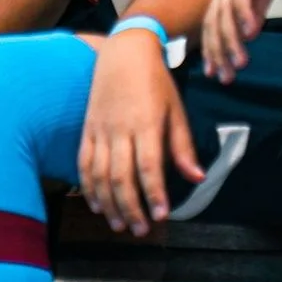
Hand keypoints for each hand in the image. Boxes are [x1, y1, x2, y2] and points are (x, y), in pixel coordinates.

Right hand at [78, 30, 202, 236]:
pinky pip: (84, 162)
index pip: (149, 165)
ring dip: (110, 203)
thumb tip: (197, 177)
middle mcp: (121, 128)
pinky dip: (88, 186)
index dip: (154, 193)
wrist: (124, 51)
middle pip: (122, 176)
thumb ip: (182, 146)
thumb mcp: (176, 109)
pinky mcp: (88, 128)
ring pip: (100, 174)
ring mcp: (100, 128)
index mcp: (146, 123)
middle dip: (131, 207)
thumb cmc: (155, 80)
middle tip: (141, 230)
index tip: (162, 215)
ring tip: (120, 224)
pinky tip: (97, 204)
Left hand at [202, 0, 281, 81]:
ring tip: (238, 63)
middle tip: (223, 79)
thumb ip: (258, 6)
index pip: (214, 23)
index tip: (218, 74)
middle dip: (217, 53)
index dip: (214, 50)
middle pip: (213, 22)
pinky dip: (243, 11)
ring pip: (224, 11)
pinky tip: (250, 30)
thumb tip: (250, 33)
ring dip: (230, 39)